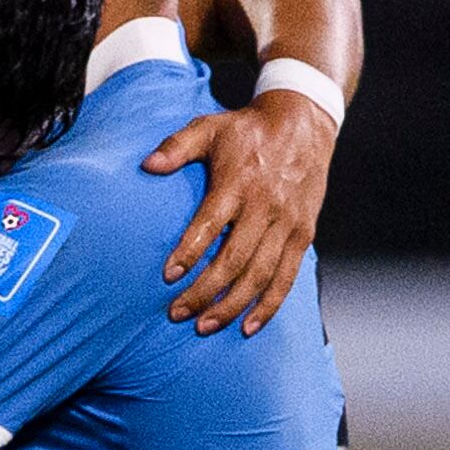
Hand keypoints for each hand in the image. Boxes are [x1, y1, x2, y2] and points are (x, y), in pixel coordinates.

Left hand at [146, 85, 335, 333]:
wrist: (303, 123)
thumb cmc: (247, 130)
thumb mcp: (209, 127)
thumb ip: (177, 146)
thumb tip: (147, 165)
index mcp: (239, 182)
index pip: (211, 224)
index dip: (190, 252)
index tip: (168, 276)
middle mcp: (265, 206)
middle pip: (234, 259)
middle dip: (205, 291)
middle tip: (177, 313)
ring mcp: (287, 223)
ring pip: (260, 275)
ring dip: (232, 306)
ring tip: (204, 326)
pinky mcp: (303, 235)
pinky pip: (286, 278)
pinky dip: (268, 306)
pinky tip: (248, 326)